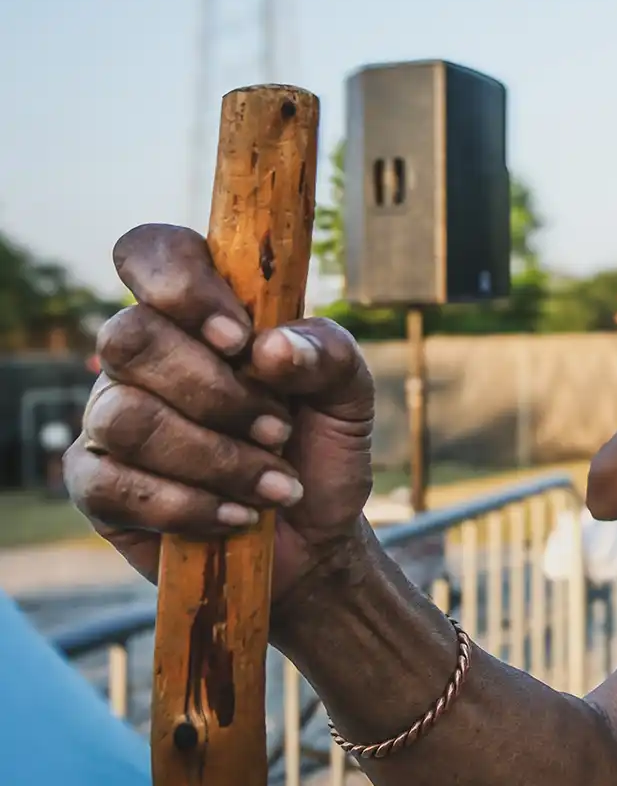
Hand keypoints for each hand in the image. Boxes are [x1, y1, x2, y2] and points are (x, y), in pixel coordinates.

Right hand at [65, 224, 376, 600]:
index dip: (182, 283)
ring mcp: (109, 416)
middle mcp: (143, 356)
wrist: (313, 534)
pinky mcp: (96, 483)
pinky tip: (238, 515)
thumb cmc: (321, 447)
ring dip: (214, 457)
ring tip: (271, 482)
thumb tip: (270, 347)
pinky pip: (113, 484)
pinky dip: (190, 506)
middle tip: (279, 428)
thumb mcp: (350, 394)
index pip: (151, 251)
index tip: (239, 338)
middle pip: (129, 337)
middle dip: (215, 392)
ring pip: (124, 416)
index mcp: (199, 312)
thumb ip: (328, 354)